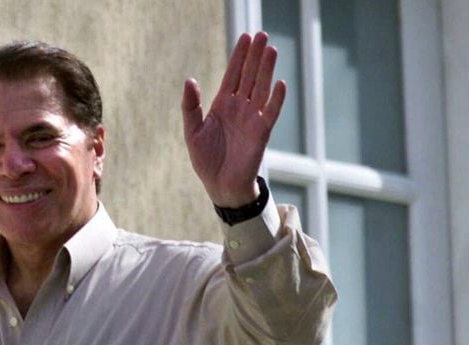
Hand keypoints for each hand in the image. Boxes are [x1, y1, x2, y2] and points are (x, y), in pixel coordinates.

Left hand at [181, 32, 285, 207]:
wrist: (220, 186)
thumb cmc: (206, 160)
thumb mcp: (192, 132)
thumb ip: (190, 107)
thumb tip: (190, 80)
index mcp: (222, 105)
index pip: (233, 75)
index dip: (239, 57)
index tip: (245, 37)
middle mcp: (239, 108)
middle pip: (249, 77)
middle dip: (255, 56)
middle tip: (262, 34)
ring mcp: (252, 119)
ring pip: (261, 89)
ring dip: (266, 70)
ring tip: (270, 50)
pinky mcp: (261, 134)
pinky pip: (270, 113)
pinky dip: (275, 99)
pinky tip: (279, 83)